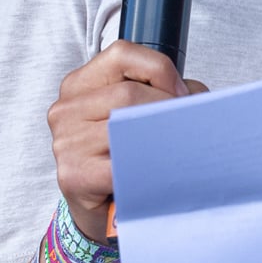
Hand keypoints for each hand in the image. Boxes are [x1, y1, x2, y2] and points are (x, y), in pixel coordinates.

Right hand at [46, 41, 205, 241]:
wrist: (99, 208)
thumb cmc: (119, 155)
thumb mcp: (134, 114)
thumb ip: (163, 94)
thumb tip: (195, 97)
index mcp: (79, 85)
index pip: (122, 54)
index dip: (160, 69)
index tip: (181, 94)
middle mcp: (66, 109)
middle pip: (129, 93)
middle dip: (168, 108)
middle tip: (188, 128)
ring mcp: (66, 143)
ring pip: (127, 127)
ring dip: (163, 139)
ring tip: (177, 149)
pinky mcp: (73, 175)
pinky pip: (123, 165)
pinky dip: (150, 168)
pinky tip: (160, 172)